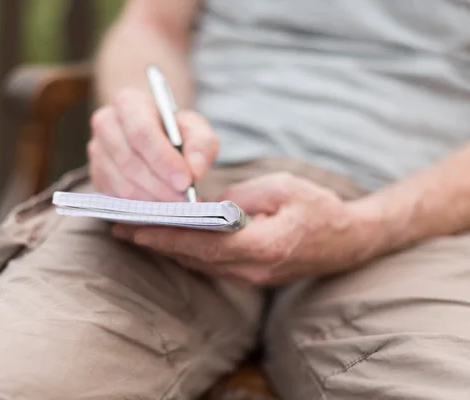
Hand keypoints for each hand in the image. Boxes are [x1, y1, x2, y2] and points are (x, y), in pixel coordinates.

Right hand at [88, 89, 218, 200]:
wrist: (156, 137)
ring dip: (152, 199)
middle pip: (129, 161)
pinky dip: (141, 206)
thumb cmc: (176, 131)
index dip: (163, 160)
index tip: (185, 181)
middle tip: (185, 198)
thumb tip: (196, 170)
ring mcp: (97, 151)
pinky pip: (116, 197)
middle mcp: (105, 124)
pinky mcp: (96, 175)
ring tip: (176, 203)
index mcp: (128, 102)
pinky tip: (160, 205)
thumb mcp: (196, 130)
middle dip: (160, 185)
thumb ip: (202, 146)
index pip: (141, 133)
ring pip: (122, 183)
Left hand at [111, 172, 382, 285]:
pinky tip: (166, 239)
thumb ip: (242, 197)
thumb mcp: (283, 188)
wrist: (349, 241)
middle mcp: (254, 268)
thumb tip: (208, 205)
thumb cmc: (319, 209)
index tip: (134, 228)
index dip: (166, 236)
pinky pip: (210, 265)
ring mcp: (252, 276)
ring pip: (199, 264)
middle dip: (156, 242)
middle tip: (120, 227)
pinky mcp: (251, 275)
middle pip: (195, 257)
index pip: (205, 243)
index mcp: (265, 245)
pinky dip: (185, 252)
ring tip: (134, 231)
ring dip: (166, 248)